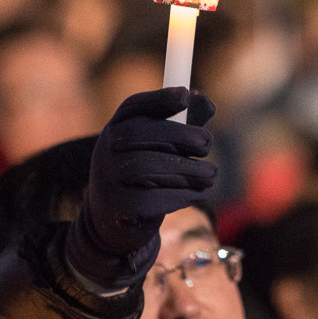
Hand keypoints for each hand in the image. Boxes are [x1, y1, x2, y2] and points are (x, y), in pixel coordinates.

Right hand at [65, 87, 215, 288]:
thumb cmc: (145, 175)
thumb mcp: (161, 147)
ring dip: (186, 169)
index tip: (185, 96)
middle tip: (207, 142)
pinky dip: (182, 195)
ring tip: (212, 174)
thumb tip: (207, 103)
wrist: (114, 222)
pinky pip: (152, 199)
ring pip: (145, 167)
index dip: (158, 98)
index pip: (133, 106)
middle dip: (178, 134)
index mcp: (117, 128)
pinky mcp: (120, 209)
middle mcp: (106, 150)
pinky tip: (200, 193)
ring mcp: (109, 179)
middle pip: (138, 132)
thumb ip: (184, 123)